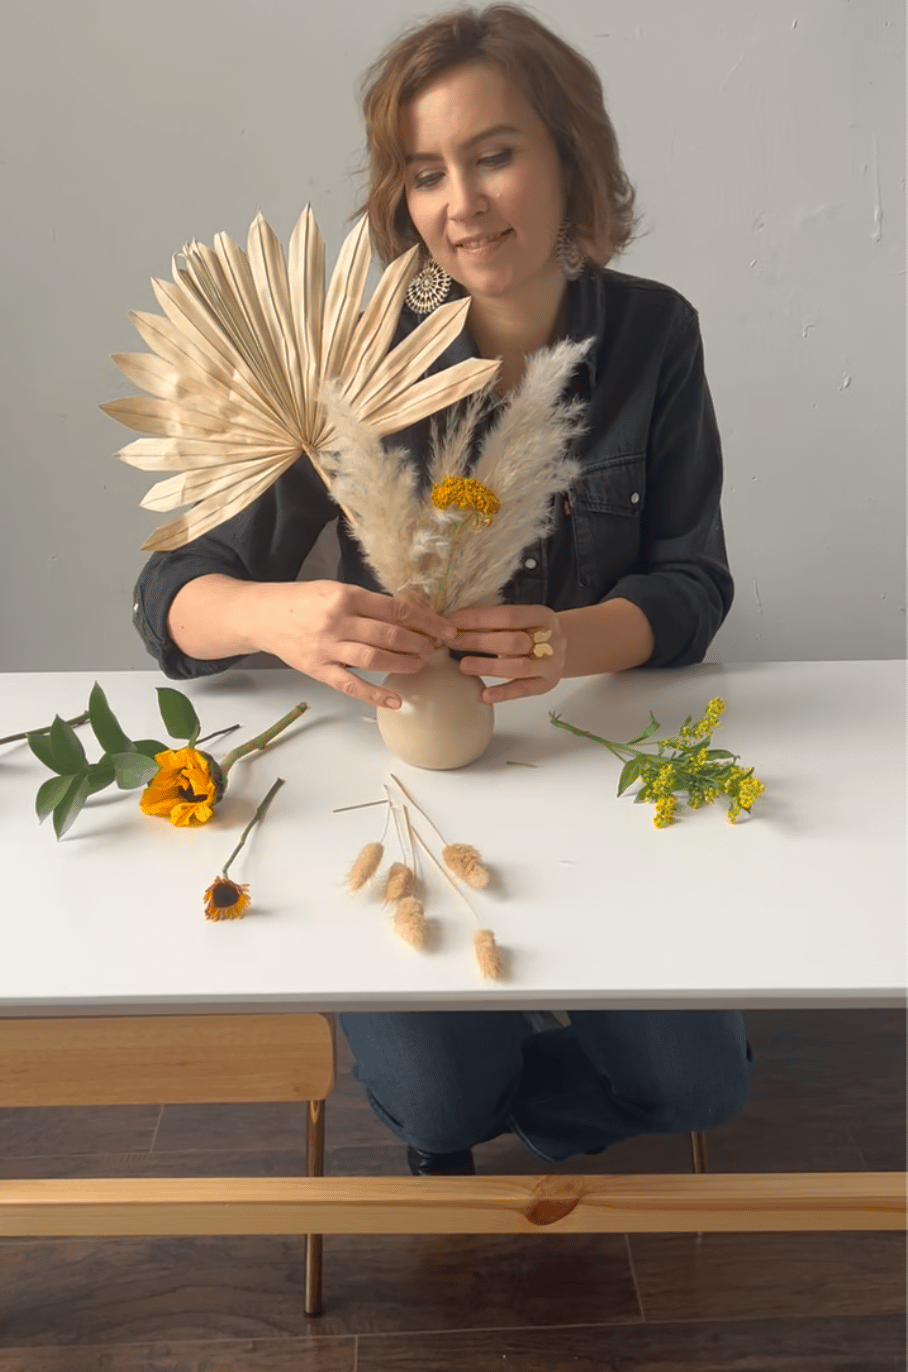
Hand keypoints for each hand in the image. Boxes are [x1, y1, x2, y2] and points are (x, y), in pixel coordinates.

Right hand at [249, 580, 457, 708]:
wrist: (263, 616)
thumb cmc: (302, 601)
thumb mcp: (335, 590)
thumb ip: (366, 603)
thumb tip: (407, 616)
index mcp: (346, 596)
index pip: (395, 609)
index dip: (425, 620)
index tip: (445, 629)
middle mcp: (338, 621)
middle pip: (388, 635)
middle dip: (418, 643)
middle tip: (433, 648)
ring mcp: (328, 647)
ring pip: (373, 659)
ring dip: (402, 663)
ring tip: (419, 664)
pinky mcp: (319, 669)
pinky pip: (351, 685)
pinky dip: (375, 695)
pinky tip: (395, 700)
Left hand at [447, 603, 564, 703]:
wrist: (563, 648)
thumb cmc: (530, 631)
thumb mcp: (521, 620)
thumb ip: (495, 620)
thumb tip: (456, 622)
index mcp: (542, 616)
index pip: (509, 615)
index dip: (479, 619)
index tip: (453, 622)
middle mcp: (551, 640)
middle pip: (514, 642)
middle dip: (479, 642)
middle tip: (452, 642)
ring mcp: (550, 664)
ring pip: (519, 667)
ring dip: (488, 666)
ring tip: (463, 666)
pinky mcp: (546, 684)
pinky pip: (524, 690)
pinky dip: (504, 693)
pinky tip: (485, 695)